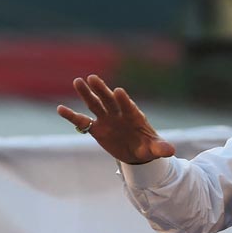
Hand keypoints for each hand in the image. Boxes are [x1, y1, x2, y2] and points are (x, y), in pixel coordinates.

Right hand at [56, 74, 174, 163]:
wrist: (137, 153)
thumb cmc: (148, 147)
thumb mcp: (155, 149)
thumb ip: (161, 148)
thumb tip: (171, 151)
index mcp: (134, 116)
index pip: (128, 106)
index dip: (124, 100)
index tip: (119, 91)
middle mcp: (119, 114)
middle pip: (109, 100)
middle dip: (102, 90)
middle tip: (92, 78)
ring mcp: (107, 119)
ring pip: (95, 105)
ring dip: (86, 94)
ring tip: (77, 81)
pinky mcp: (97, 128)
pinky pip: (82, 122)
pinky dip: (72, 116)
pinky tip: (60, 109)